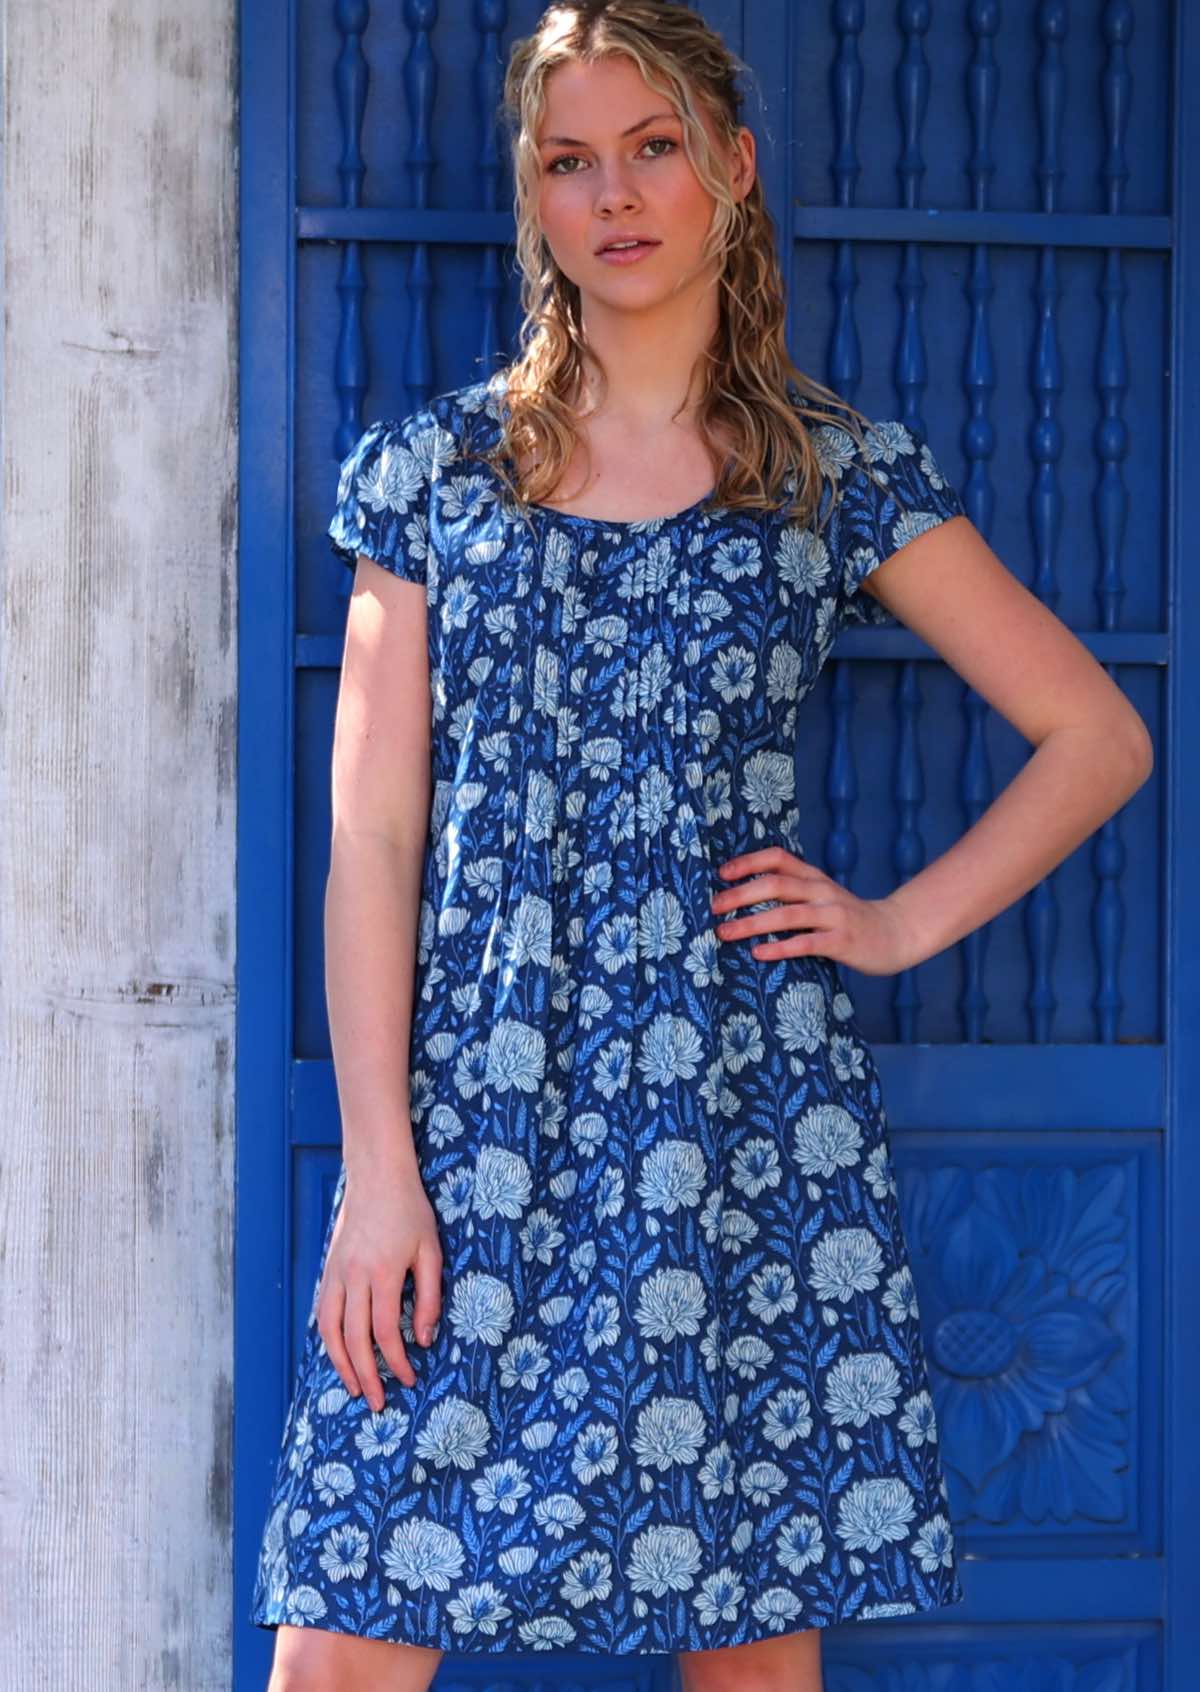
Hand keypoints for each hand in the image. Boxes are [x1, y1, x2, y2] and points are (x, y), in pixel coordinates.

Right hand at [315, 1165, 443, 1412]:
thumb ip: (429, 1296)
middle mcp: (354, 1276)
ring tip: (354, 1387)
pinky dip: (328, 1339)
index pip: (386, 1331)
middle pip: (354, 1338)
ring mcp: (336, 1273)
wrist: (376, 1176)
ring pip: (329, 1330)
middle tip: (379, 1403)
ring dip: (340, 1364)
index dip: (397, 1361)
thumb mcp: (431, 1250)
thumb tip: (424, 1339)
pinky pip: (323, 1312)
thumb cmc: (410, 1211)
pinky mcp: (328, 1269)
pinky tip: (340, 1354)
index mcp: (383, 1272)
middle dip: (366, 1375)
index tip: (411, 1379)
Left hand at [710, 845, 925, 976]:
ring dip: (751, 923)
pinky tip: (758, 953)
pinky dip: (780, 947)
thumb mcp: (822, 896)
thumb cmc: (848, 918)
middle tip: (713, 907)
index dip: (748, 862)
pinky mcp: (841, 941)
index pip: (778, 858)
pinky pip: (806, 943)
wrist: (896, 933)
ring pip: (787, 914)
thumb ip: (793, 892)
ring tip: (724, 932)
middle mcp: (822, 891)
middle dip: (740, 895)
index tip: (721, 873)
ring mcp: (833, 915)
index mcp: (814, 877)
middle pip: (776, 884)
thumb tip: (744, 895)